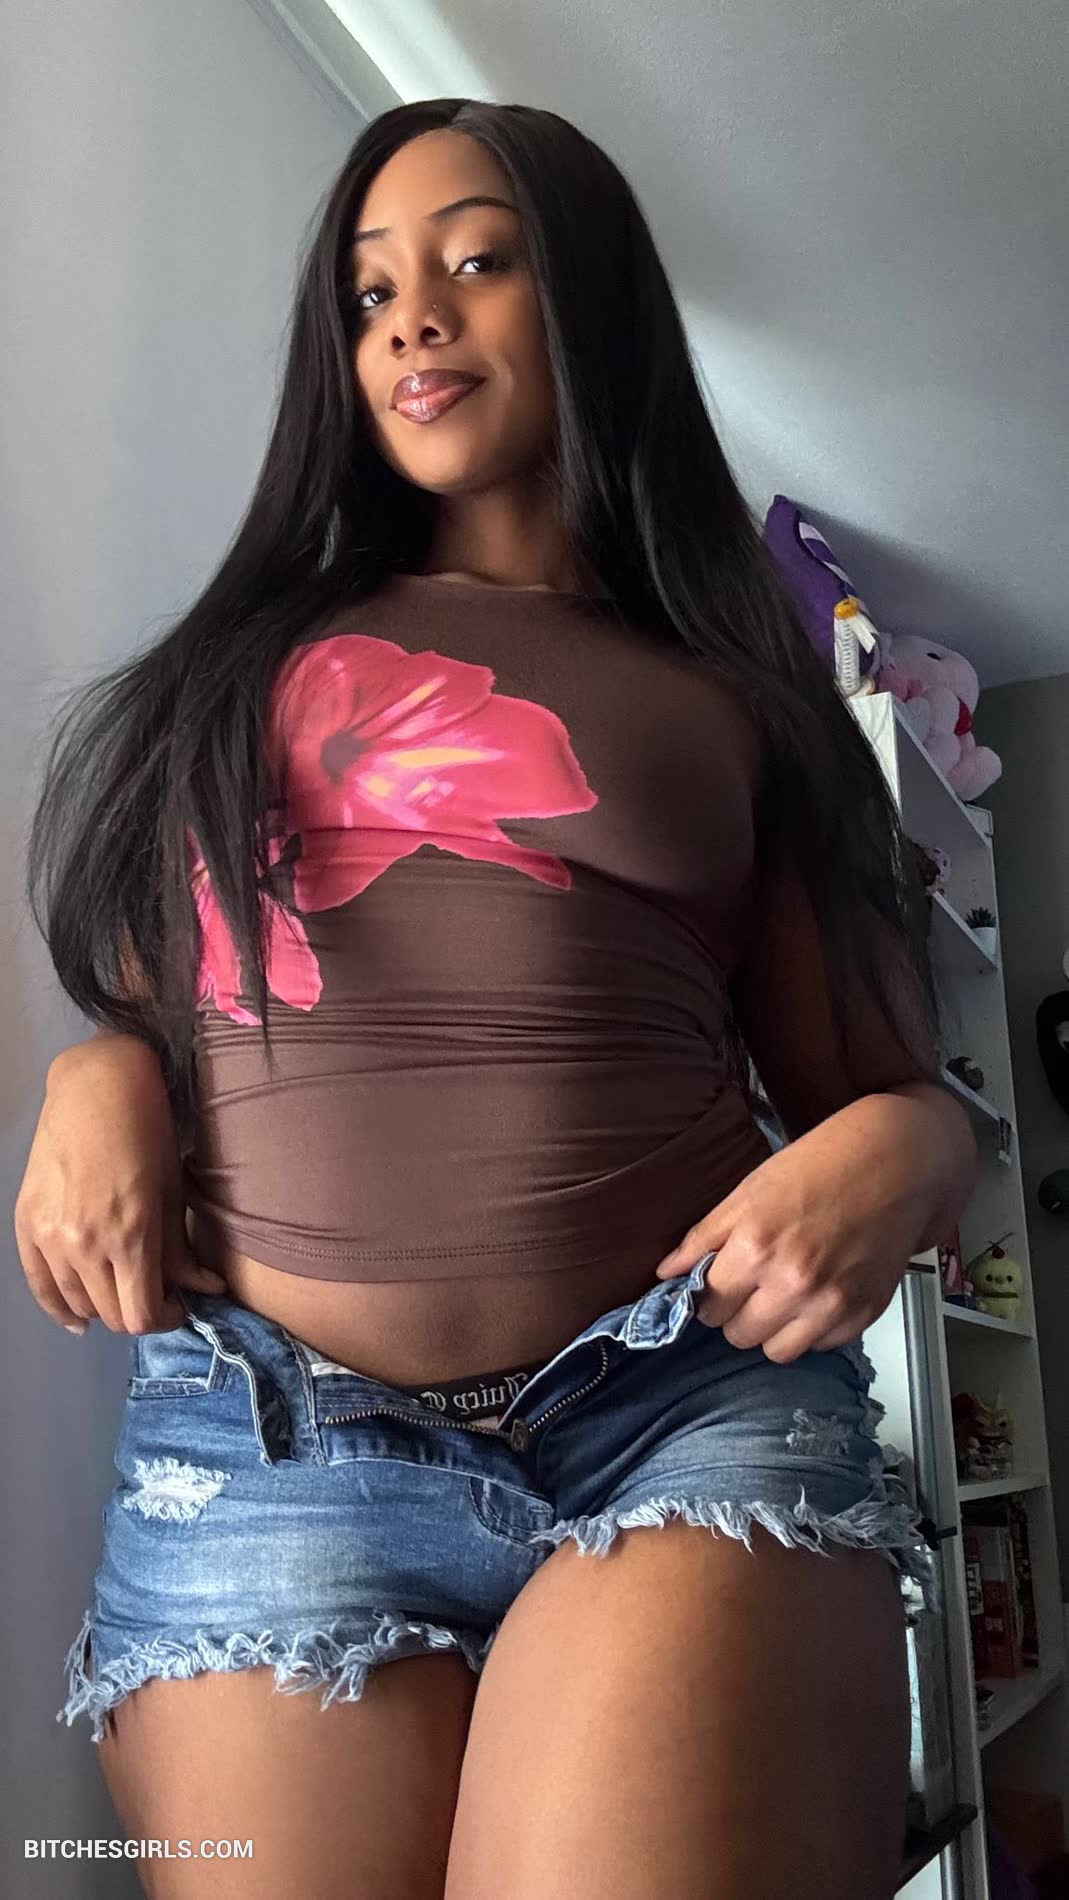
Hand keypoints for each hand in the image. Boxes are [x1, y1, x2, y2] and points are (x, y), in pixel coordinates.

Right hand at [14, 1035, 226, 1336]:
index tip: (177, 1306)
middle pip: (112, 1315)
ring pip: (79, 1304)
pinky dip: (61, 1307)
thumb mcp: (173, 1192)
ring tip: (122, 1286)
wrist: (96, 1089)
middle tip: (154, 1291)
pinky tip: (77, 1317)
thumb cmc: (147, 1133)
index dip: (166, 1319)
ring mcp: (51, 1238)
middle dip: (139, 1311)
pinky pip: (41, 1287)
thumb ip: (182, 1250)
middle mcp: (86, 1245)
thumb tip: (206, 1290)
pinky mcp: (26, 1226)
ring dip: (105, 1305)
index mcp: (130, 1237)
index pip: (143, 1315)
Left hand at [654, 1088, 963, 1362]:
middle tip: (751, 1285)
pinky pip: (820, 1345)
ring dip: (772, 1329)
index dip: (709, 1293)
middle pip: (737, 1335)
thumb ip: (704, 1236)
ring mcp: (830, 1303)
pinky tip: (818, 1292)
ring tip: (782, 1294)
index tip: (719, 1281)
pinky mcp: (862, 1314)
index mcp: (756, 1247)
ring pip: (776, 1352)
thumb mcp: (751, 1190)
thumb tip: (665, 1272)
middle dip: (737, 1313)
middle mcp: (792, 1283)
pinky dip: (813, 1328)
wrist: (898, 1161)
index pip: (707, 1305)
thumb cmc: (822, 1164)